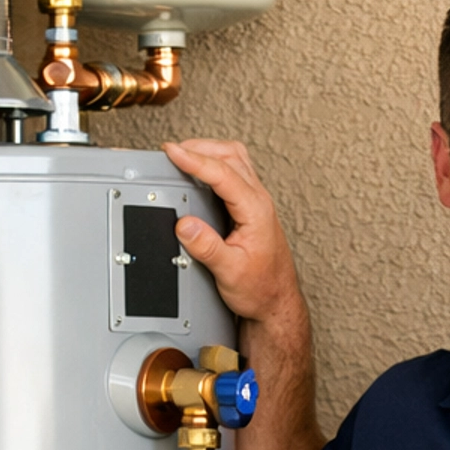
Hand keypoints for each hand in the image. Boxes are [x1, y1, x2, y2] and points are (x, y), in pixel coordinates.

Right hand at [163, 139, 305, 325]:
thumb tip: (185, 225)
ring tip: (183, 155)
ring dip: (209, 151)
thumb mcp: (229, 272)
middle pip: (231, 155)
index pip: (223, 174)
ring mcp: (256, 201)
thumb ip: (207, 247)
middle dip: (200, 147)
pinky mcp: (251, 206)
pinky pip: (234, 171)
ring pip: (235, 159)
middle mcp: (259, 201)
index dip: (195, 160)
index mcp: (255, 211)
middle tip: (172, 151)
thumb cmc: (261, 289)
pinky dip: (214, 163)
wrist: (277, 302)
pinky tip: (200, 170)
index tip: (172, 152)